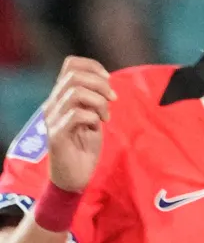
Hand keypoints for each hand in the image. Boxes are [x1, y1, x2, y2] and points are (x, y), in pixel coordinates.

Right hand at [45, 56, 112, 192]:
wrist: (74, 178)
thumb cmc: (84, 148)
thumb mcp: (93, 118)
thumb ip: (94, 100)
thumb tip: (106, 83)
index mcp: (61, 97)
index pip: (70, 65)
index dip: (93, 66)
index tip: (108, 81)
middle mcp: (52, 105)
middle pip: (74, 76)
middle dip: (100, 85)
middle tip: (112, 100)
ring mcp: (52, 120)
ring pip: (75, 93)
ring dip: (98, 102)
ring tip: (105, 116)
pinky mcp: (56, 135)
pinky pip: (76, 115)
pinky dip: (93, 117)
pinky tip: (98, 126)